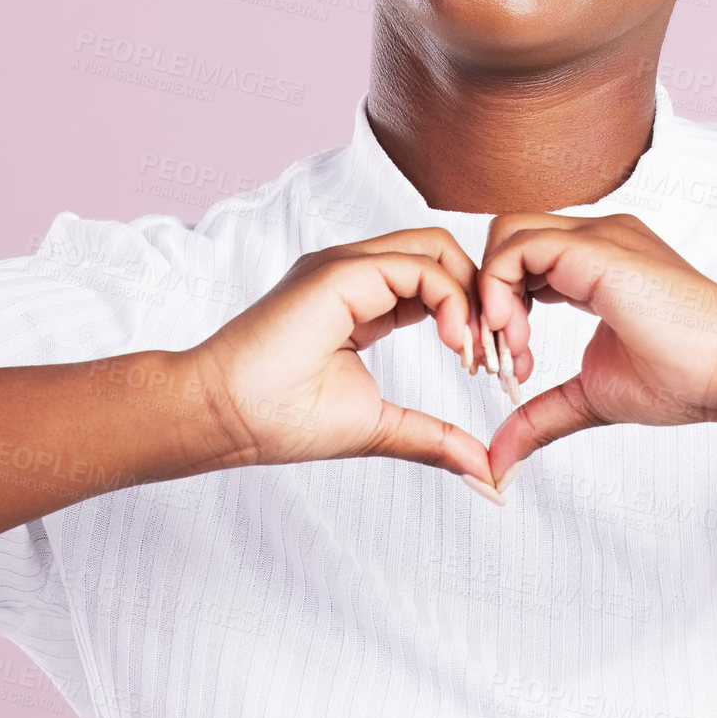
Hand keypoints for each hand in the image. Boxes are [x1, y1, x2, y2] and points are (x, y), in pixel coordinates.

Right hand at [186, 227, 494, 481]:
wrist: (221, 419)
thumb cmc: (277, 421)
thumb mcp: (377, 427)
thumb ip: (430, 437)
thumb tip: (483, 469)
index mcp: (362, 299)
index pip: (437, 279)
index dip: (473, 315)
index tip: (487, 367)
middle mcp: (355, 272)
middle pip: (445, 252)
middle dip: (483, 297)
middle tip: (495, 355)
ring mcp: (345, 266)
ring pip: (436, 248)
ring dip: (472, 296)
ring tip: (476, 352)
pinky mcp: (337, 273)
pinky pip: (414, 265)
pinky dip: (450, 298)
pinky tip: (457, 344)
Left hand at [477, 214, 716, 477]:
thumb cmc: (687, 378)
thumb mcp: (593, 396)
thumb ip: (542, 414)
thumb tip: (501, 458)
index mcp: (596, 263)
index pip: (522, 261)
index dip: (501, 309)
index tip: (511, 366)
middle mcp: (595, 240)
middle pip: (506, 238)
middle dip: (485, 296)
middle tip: (499, 356)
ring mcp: (597, 237)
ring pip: (506, 234)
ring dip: (490, 294)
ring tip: (513, 350)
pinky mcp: (597, 249)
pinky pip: (519, 248)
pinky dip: (499, 290)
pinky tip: (518, 337)